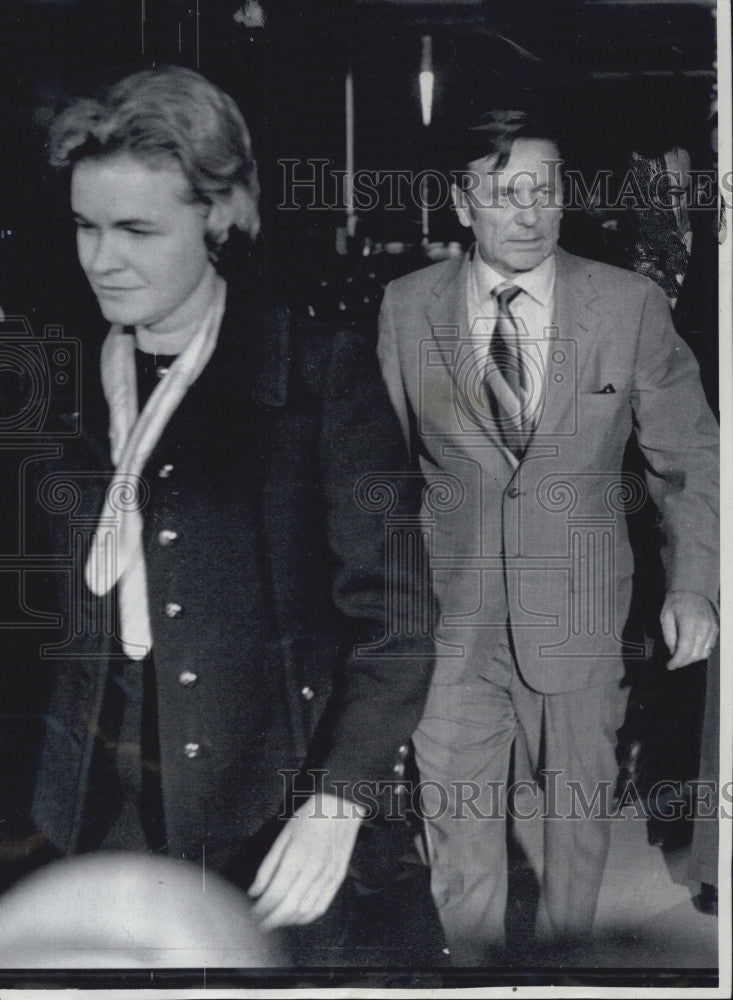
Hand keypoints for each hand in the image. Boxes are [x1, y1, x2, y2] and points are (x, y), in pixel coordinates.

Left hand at [248, 793, 364, 930]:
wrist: (341, 806)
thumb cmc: (309, 817)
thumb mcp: (283, 835)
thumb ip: (268, 866)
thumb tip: (254, 892)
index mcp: (296, 857)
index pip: (275, 894)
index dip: (261, 909)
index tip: (251, 914)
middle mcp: (313, 871)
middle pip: (289, 908)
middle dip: (271, 921)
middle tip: (259, 924)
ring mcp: (328, 877)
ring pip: (305, 912)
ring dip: (287, 921)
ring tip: (275, 920)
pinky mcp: (337, 879)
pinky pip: (322, 907)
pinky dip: (306, 918)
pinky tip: (295, 917)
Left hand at [660, 591, 717, 669]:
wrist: (692, 590)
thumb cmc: (675, 604)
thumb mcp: (665, 618)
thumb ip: (669, 637)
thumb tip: (674, 653)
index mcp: (689, 622)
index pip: (685, 649)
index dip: (677, 661)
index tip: (669, 666)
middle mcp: (704, 627)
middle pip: (695, 654)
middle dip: (683, 661)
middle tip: (674, 662)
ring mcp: (713, 628)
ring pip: (704, 653)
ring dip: (692, 659)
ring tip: (682, 656)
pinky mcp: (717, 629)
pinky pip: (710, 648)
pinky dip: (700, 652)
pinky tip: (691, 649)